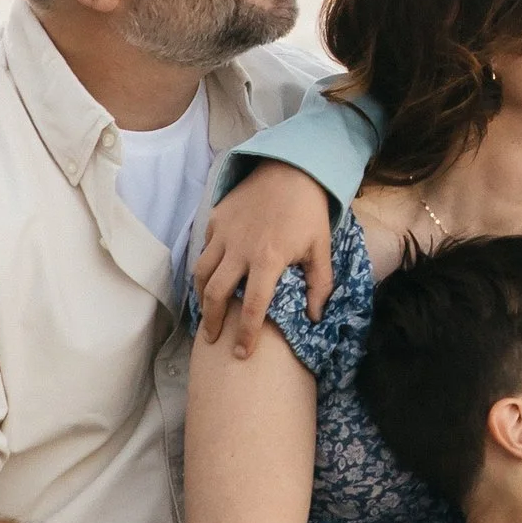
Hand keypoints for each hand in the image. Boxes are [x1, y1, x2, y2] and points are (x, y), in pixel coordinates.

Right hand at [196, 167, 336, 349]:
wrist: (292, 169)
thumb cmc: (309, 211)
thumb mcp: (321, 248)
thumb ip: (319, 285)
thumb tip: (315, 317)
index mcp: (268, 259)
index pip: (252, 307)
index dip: (245, 335)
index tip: (240, 354)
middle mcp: (240, 249)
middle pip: (215, 295)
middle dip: (211, 322)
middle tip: (212, 338)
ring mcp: (224, 233)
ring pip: (201, 272)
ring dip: (200, 296)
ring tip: (205, 312)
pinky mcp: (216, 219)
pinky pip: (204, 249)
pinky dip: (204, 267)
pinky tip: (210, 278)